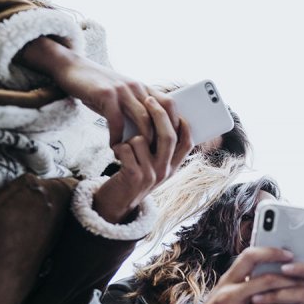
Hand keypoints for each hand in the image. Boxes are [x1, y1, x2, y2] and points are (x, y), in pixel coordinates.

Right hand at [17, 37, 178, 144]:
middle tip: (158, 157)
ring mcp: (123, 90)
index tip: (173, 144)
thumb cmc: (98, 87)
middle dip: (162, 138)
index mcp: (144, 88)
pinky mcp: (106, 94)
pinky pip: (117, 120)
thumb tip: (149, 136)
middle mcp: (137, 87)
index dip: (175, 124)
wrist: (72, 68)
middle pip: (160, 114)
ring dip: (141, 141)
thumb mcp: (122, 95)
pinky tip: (114, 147)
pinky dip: (117, 137)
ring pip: (143, 118)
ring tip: (137, 156)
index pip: (170, 105)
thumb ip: (136, 110)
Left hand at [93, 96, 191, 222]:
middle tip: (148, 99)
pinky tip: (116, 155)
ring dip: (129, 139)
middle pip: (168, 135)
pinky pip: (126, 148)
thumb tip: (164, 118)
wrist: (116, 203)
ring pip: (142, 139)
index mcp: (173, 167)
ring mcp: (151, 175)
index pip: (187, 142)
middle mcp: (165, 171)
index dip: (183, 124)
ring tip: (125, 148)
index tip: (175, 107)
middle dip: (158, 114)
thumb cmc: (132, 177)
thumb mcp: (153, 165)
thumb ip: (160, 148)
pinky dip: (118, 147)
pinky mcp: (134, 176)